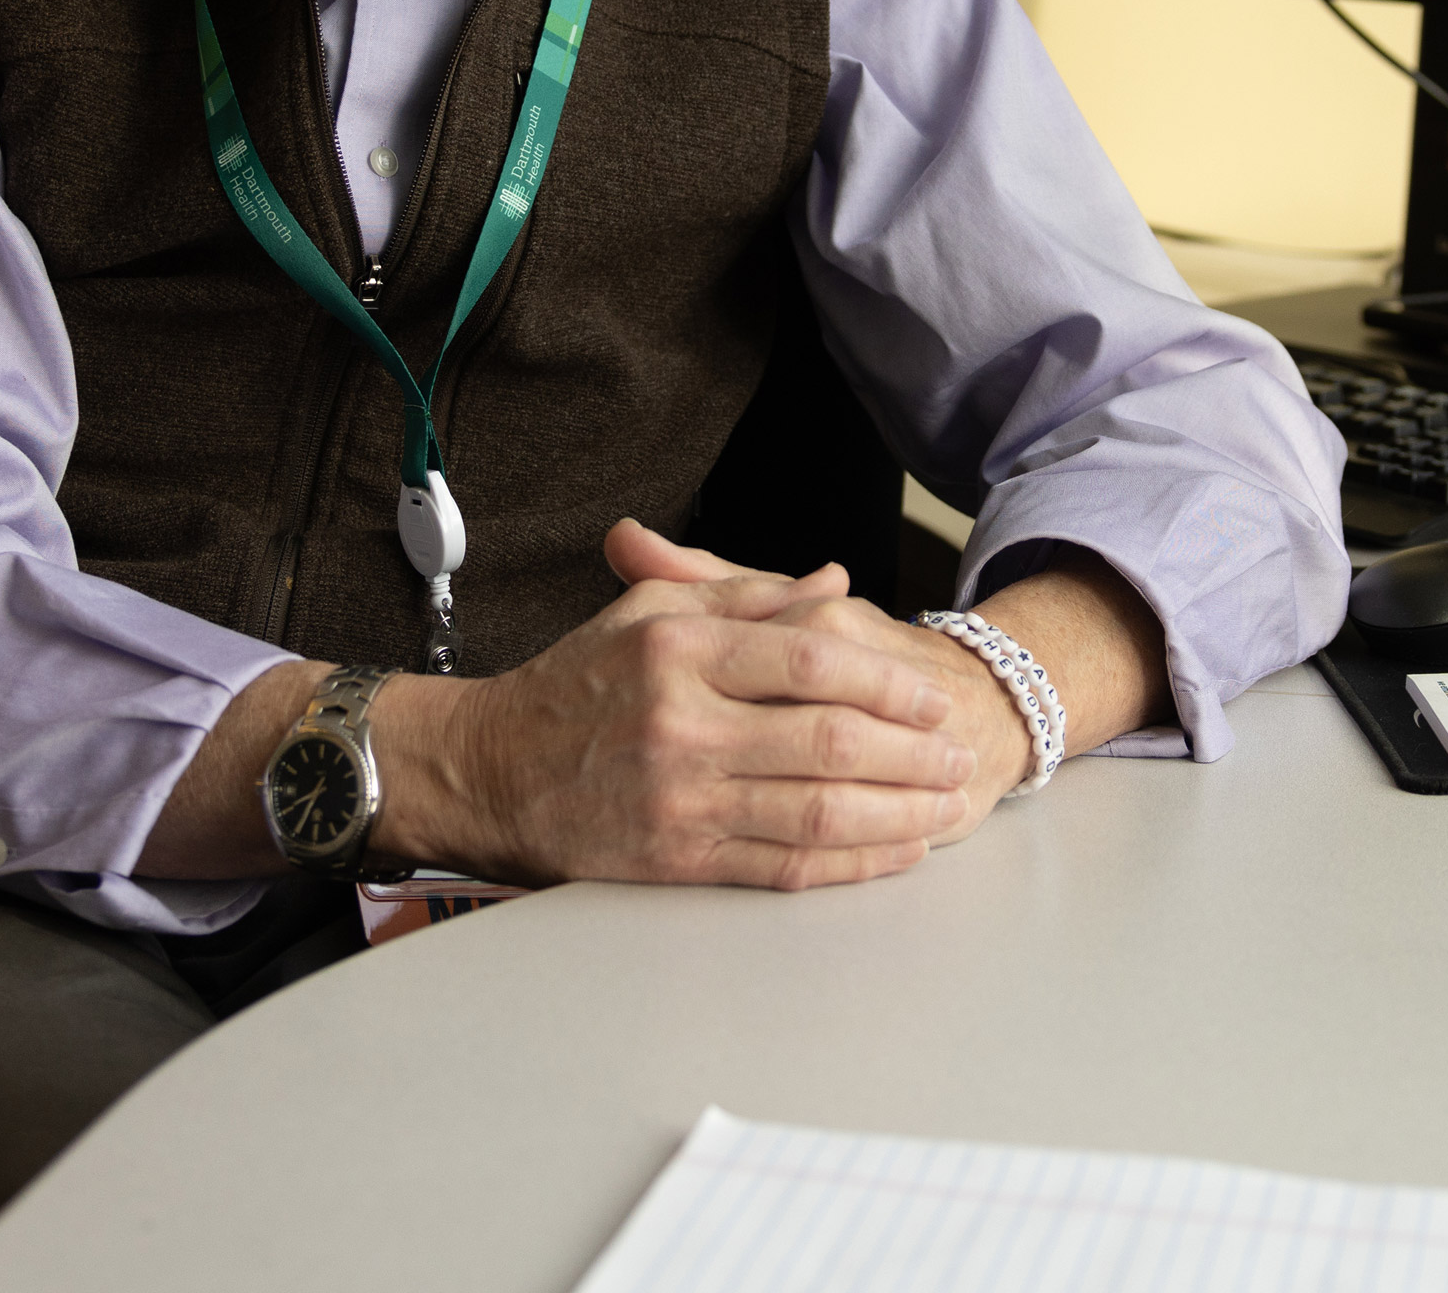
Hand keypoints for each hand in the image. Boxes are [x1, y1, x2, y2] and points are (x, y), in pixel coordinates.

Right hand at [372, 521, 979, 890]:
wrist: (488, 772)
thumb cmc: (573, 685)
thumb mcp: (649, 613)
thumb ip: (747, 596)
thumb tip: (834, 581)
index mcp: (680, 652)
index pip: (810, 659)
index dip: (886, 681)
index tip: (931, 694)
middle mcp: (684, 726)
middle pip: (828, 741)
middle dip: (911, 753)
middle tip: (959, 754)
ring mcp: (682, 800)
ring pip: (818, 812)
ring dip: (898, 812)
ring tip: (947, 804)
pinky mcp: (676, 860)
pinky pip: (785, 866)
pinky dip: (852, 863)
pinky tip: (895, 851)